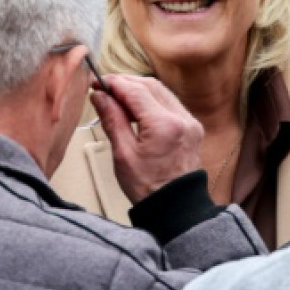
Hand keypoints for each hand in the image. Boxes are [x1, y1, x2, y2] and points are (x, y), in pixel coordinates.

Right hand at [92, 74, 204, 203]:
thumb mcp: (123, 154)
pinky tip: (136, 106)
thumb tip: (99, 96)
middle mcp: (182, 119)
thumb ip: (112, 120)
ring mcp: (190, 122)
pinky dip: (152, 99)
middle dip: (126, 83)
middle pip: (150, 86)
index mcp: (164, 125)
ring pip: (162, 91)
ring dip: (139, 89)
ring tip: (117, 96)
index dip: (115, 83)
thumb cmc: (148, 188)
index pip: (136, 91)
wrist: (175, 207)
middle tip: (104, 87)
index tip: (97, 83)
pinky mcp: (192, 127)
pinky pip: (170, 103)